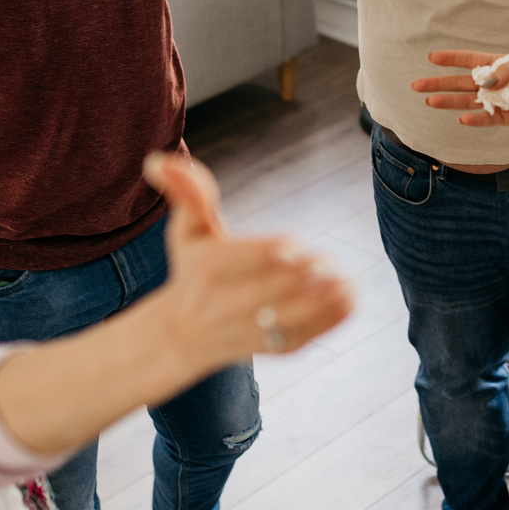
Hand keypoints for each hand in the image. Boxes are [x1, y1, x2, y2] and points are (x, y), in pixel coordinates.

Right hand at [145, 153, 353, 365]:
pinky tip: (350, 301)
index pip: (242, 260)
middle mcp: (226, 306)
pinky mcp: (270, 349)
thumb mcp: (187, 230)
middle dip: (302, 276)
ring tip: (346, 282)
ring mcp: (249, 332)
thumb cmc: (192, 268)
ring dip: (322, 302)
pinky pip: (302, 338)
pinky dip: (329, 322)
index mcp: (208, 271)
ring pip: (289, 320)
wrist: (184, 333)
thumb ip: (187, 193)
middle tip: (326, 262)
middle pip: (270, 291)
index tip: (292, 244)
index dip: (270, 253)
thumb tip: (158, 160)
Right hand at [411, 50, 508, 128]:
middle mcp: (493, 83)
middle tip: (416, 85)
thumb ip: (506, 69)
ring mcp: (497, 101)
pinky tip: (460, 118)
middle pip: (460, 83)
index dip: (451, 59)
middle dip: (439, 83)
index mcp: (497, 65)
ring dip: (448, 102)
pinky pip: (486, 118)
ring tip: (429, 102)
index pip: (469, 61)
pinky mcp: (505, 118)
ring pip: (467, 102)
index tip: (431, 58)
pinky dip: (474, 119)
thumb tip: (486, 81)